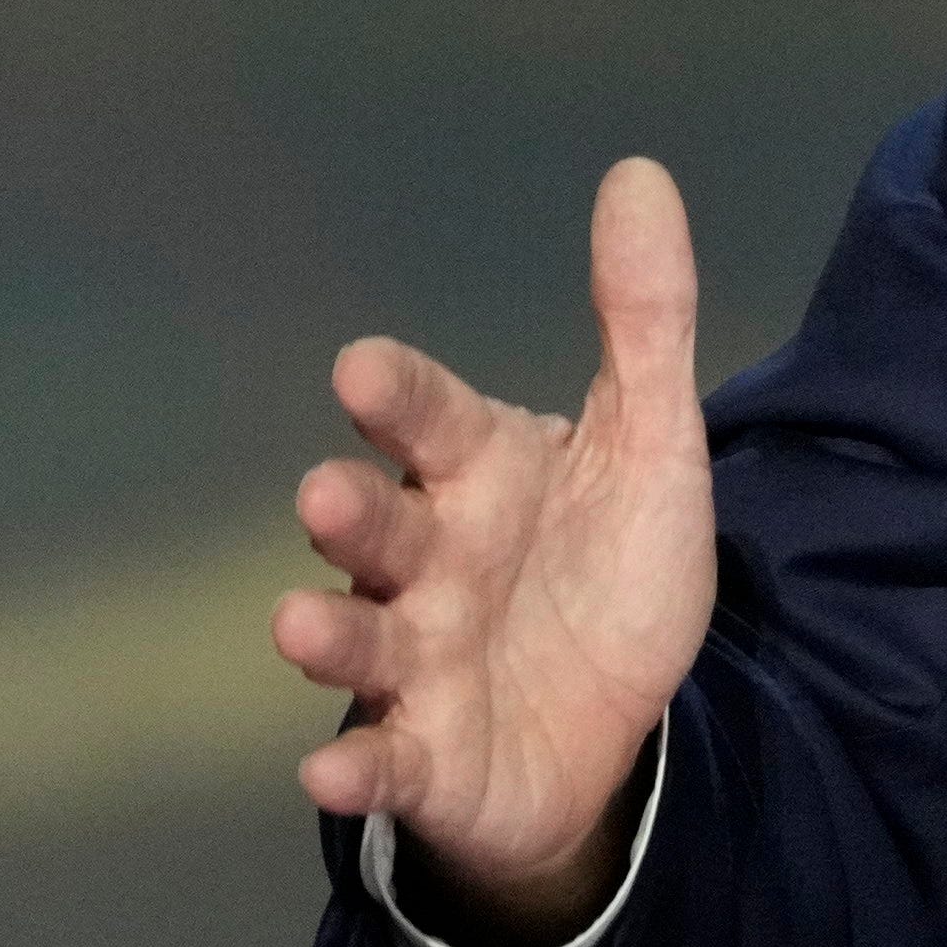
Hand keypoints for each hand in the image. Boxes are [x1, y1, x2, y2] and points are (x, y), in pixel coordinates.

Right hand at [276, 158, 719, 946]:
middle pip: (379, 527)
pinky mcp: (425, 755)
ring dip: (326, 635)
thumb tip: (637, 173)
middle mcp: (427, 559)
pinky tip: (328, 774)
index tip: (364, 368)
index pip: (432, 420)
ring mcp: (416, 659)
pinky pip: (384, 763)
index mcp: (478, 474)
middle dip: (350, 511)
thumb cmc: (608, 569)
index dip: (398, 397)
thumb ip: (643, 319)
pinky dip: (355, 772)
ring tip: (295, 625)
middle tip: (326, 493)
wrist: (614, 724)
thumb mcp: (651, 445)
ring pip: (359, 640)